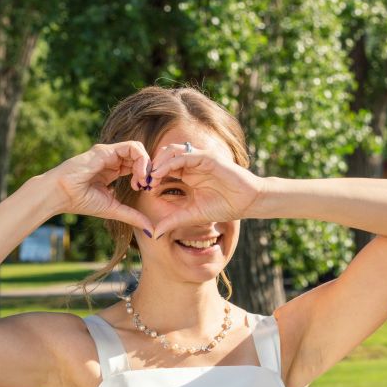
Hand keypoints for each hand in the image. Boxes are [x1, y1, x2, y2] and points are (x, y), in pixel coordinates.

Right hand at [44, 141, 155, 233]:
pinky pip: (132, 147)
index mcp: (113, 170)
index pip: (137, 166)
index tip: (144, 189)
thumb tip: (151, 230)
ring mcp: (109, 153)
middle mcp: (112, 159)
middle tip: (148, 185)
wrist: (60, 195)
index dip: (146, 176)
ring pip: (138, 149)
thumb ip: (132, 216)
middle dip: (150, 170)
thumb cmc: (81, 201)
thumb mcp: (113, 209)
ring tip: (143, 180)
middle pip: (140, 156)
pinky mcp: (106, 151)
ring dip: (147, 164)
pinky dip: (141, 159)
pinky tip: (139, 175)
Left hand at [148, 142, 263, 236]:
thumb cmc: (224, 206)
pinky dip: (170, 163)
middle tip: (139, 181)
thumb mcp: (192, 215)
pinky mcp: (208, 157)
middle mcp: (192, 163)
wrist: (247, 202)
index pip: (163, 168)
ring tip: (148, 177)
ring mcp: (199, 158)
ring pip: (171, 152)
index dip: (150, 176)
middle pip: (163, 156)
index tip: (139, 188)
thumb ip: (173, 220)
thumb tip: (153, 234)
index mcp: (187, 173)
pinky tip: (160, 174)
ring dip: (157, 163)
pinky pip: (184, 155)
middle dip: (150, 167)